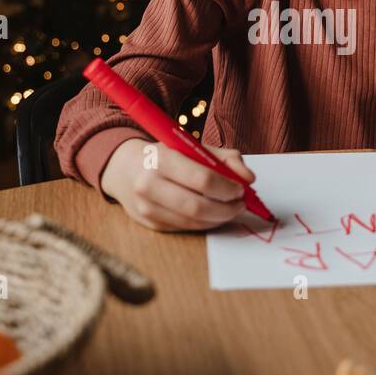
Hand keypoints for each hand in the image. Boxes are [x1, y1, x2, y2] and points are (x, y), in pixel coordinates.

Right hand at [100, 138, 255, 231]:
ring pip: (193, 222)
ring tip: (230, 209)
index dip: (227, 188)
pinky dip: (205, 223)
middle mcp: (149, 184)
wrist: (126, 169)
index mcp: (162, 158)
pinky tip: (212, 214)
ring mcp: (147, 207)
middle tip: (240, 204)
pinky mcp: (149, 223)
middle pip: (198, 206)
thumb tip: (249, 179)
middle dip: (227, 209)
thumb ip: (226, 159)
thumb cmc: (167, 155)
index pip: (203, 179)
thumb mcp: (195, 147)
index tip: (241, 189)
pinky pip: (185, 228)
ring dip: (219, 218)